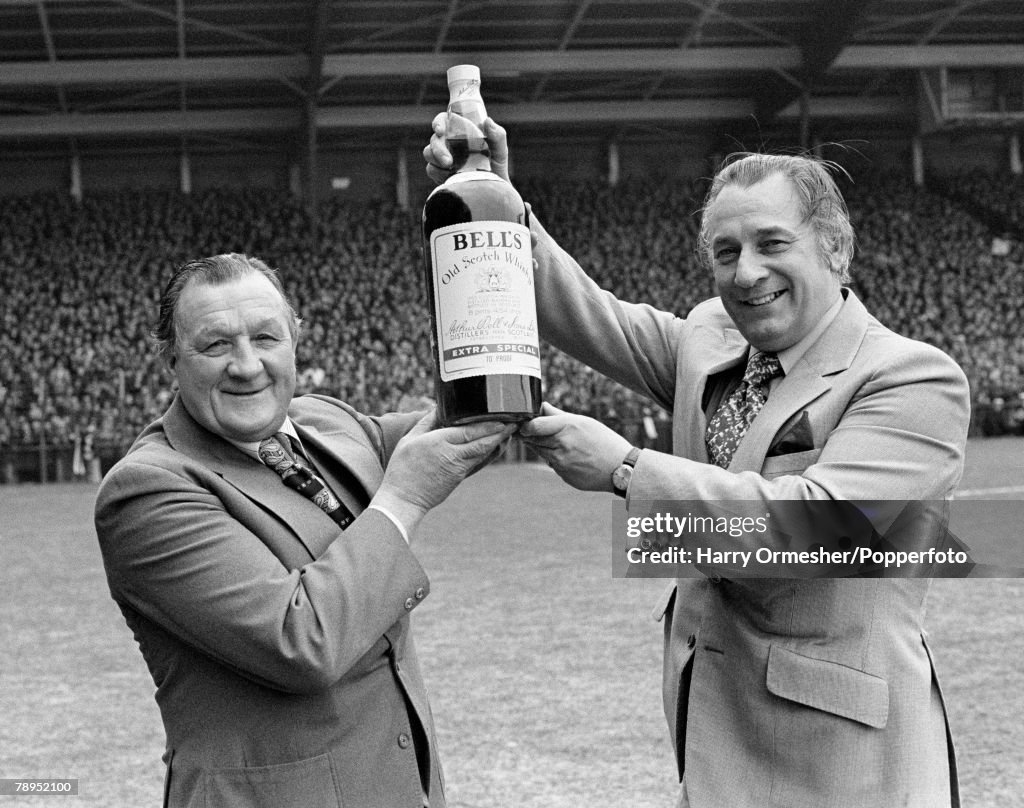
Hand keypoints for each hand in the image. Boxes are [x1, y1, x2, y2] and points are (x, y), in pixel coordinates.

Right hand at [374, 409, 516, 531]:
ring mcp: (458, 469)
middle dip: (500, 432)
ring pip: (484, 453)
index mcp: (439, 443)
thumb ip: (426, 422)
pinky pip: (479, 462)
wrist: (404, 499)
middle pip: (482, 442)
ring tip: (510, 431)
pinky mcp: (460, 477)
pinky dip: (490, 453)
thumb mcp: (409, 439)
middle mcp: (452, 455)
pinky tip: (497, 446)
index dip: (488, 425)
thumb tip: (439, 407)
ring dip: (499, 442)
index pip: (469, 431)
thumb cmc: (402, 468)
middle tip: (515, 421)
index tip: (501, 417)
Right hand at [423, 114, 510, 183]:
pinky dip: (438, 173)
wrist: (492, 192)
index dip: (439, 122)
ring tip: (450, 169)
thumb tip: (487, 121)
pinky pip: (430, 169)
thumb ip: (498, 135)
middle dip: (438, 148)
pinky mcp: (439, 172)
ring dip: (436, 160)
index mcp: (461, 131)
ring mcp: (442, 157)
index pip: (445, 120)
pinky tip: (449, 177)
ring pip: (429, 152)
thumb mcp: (500, 151)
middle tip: (448, 161)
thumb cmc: (496, 167)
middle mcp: (449, 142)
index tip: (441, 130)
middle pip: (434, 138)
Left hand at [518, 403, 633, 491]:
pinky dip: (556, 460)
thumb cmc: (605, 441)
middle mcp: (562, 445)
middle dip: (531, 436)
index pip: (533, 426)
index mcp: (567, 427)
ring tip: (560, 443)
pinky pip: (552, 465)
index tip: (524, 425)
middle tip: (533, 432)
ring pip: (541, 453)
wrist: (621, 468)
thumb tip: (543, 407)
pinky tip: (571, 457)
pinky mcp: (564, 476)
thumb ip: (559, 415)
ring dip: (543, 447)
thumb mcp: (584, 422)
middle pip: (533, 440)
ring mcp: (562, 463)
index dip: (525, 426)